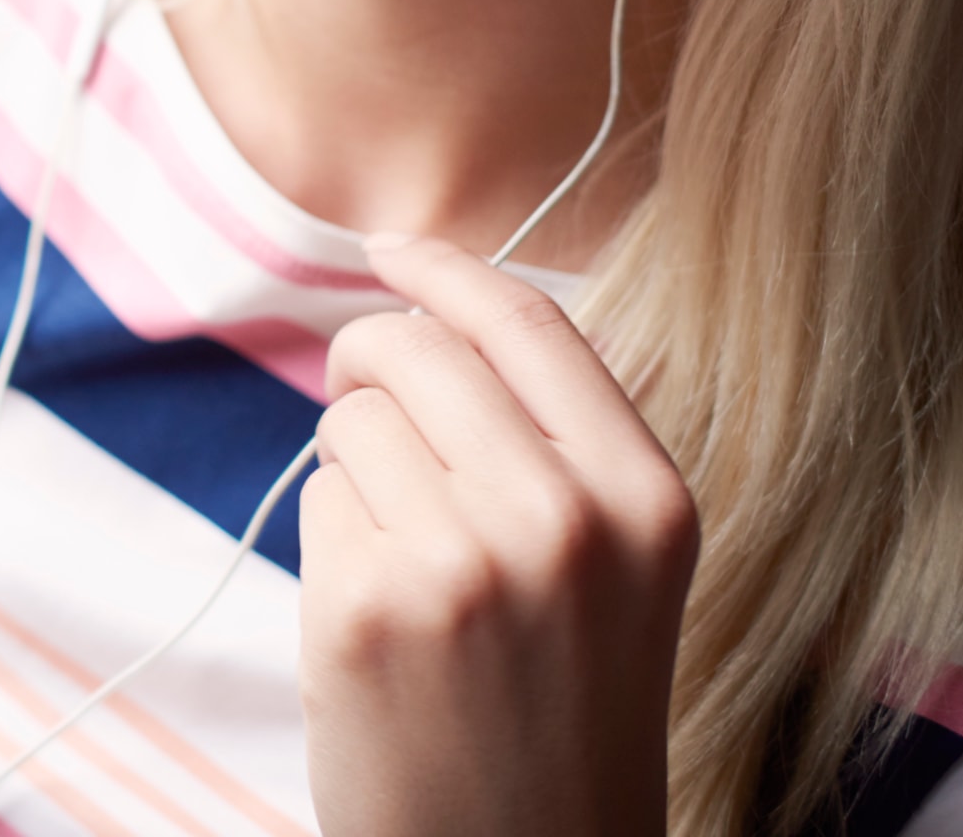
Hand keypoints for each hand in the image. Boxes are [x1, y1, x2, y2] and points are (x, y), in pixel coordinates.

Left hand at [298, 234, 696, 836]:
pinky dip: (332, 543)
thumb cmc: (562, 712)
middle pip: (413, 349)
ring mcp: (460, 561)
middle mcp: (563, 519)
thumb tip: (428, 311)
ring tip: (406, 564)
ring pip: (353, 421)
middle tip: (363, 411)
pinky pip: (317, 500)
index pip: (526, 320)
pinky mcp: (365, 608)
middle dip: (367, 364)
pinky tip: (380, 623)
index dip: (443, 270)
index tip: (389, 250)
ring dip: (354, 470)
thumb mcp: (617, 571)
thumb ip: (552, 445)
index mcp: (646, 497)